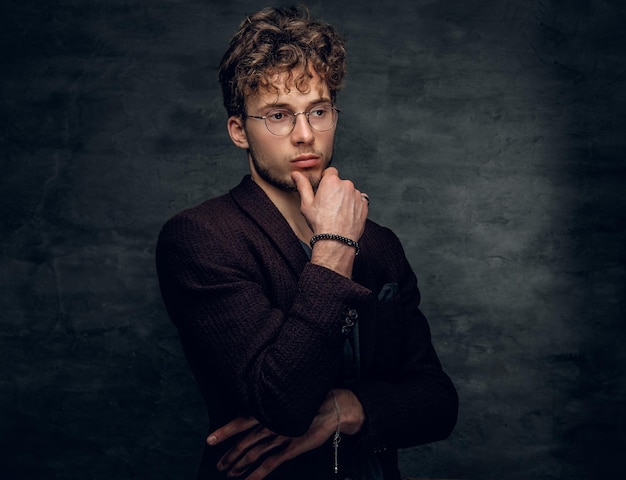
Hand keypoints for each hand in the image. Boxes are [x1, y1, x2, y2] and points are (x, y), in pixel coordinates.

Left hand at [206, 390, 363, 478]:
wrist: (331, 407)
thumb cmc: (309, 401)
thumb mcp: (286, 401)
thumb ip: (271, 409)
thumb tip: (256, 414)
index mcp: (268, 410)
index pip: (241, 422)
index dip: (224, 431)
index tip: (209, 440)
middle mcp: (271, 424)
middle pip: (244, 442)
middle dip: (230, 455)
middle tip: (219, 465)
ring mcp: (280, 437)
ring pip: (253, 454)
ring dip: (239, 466)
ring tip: (229, 474)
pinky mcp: (291, 449)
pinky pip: (270, 464)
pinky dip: (256, 475)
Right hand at [292, 168, 368, 276]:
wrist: (336, 240)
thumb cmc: (321, 223)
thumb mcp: (306, 204)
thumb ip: (302, 186)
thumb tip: (296, 175)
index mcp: (331, 182)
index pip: (330, 172)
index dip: (326, 180)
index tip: (323, 189)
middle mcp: (346, 185)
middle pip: (341, 183)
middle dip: (336, 190)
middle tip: (329, 205)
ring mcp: (357, 195)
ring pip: (350, 192)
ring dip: (345, 198)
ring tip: (338, 212)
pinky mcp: (364, 205)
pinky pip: (359, 201)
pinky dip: (354, 206)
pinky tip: (346, 215)